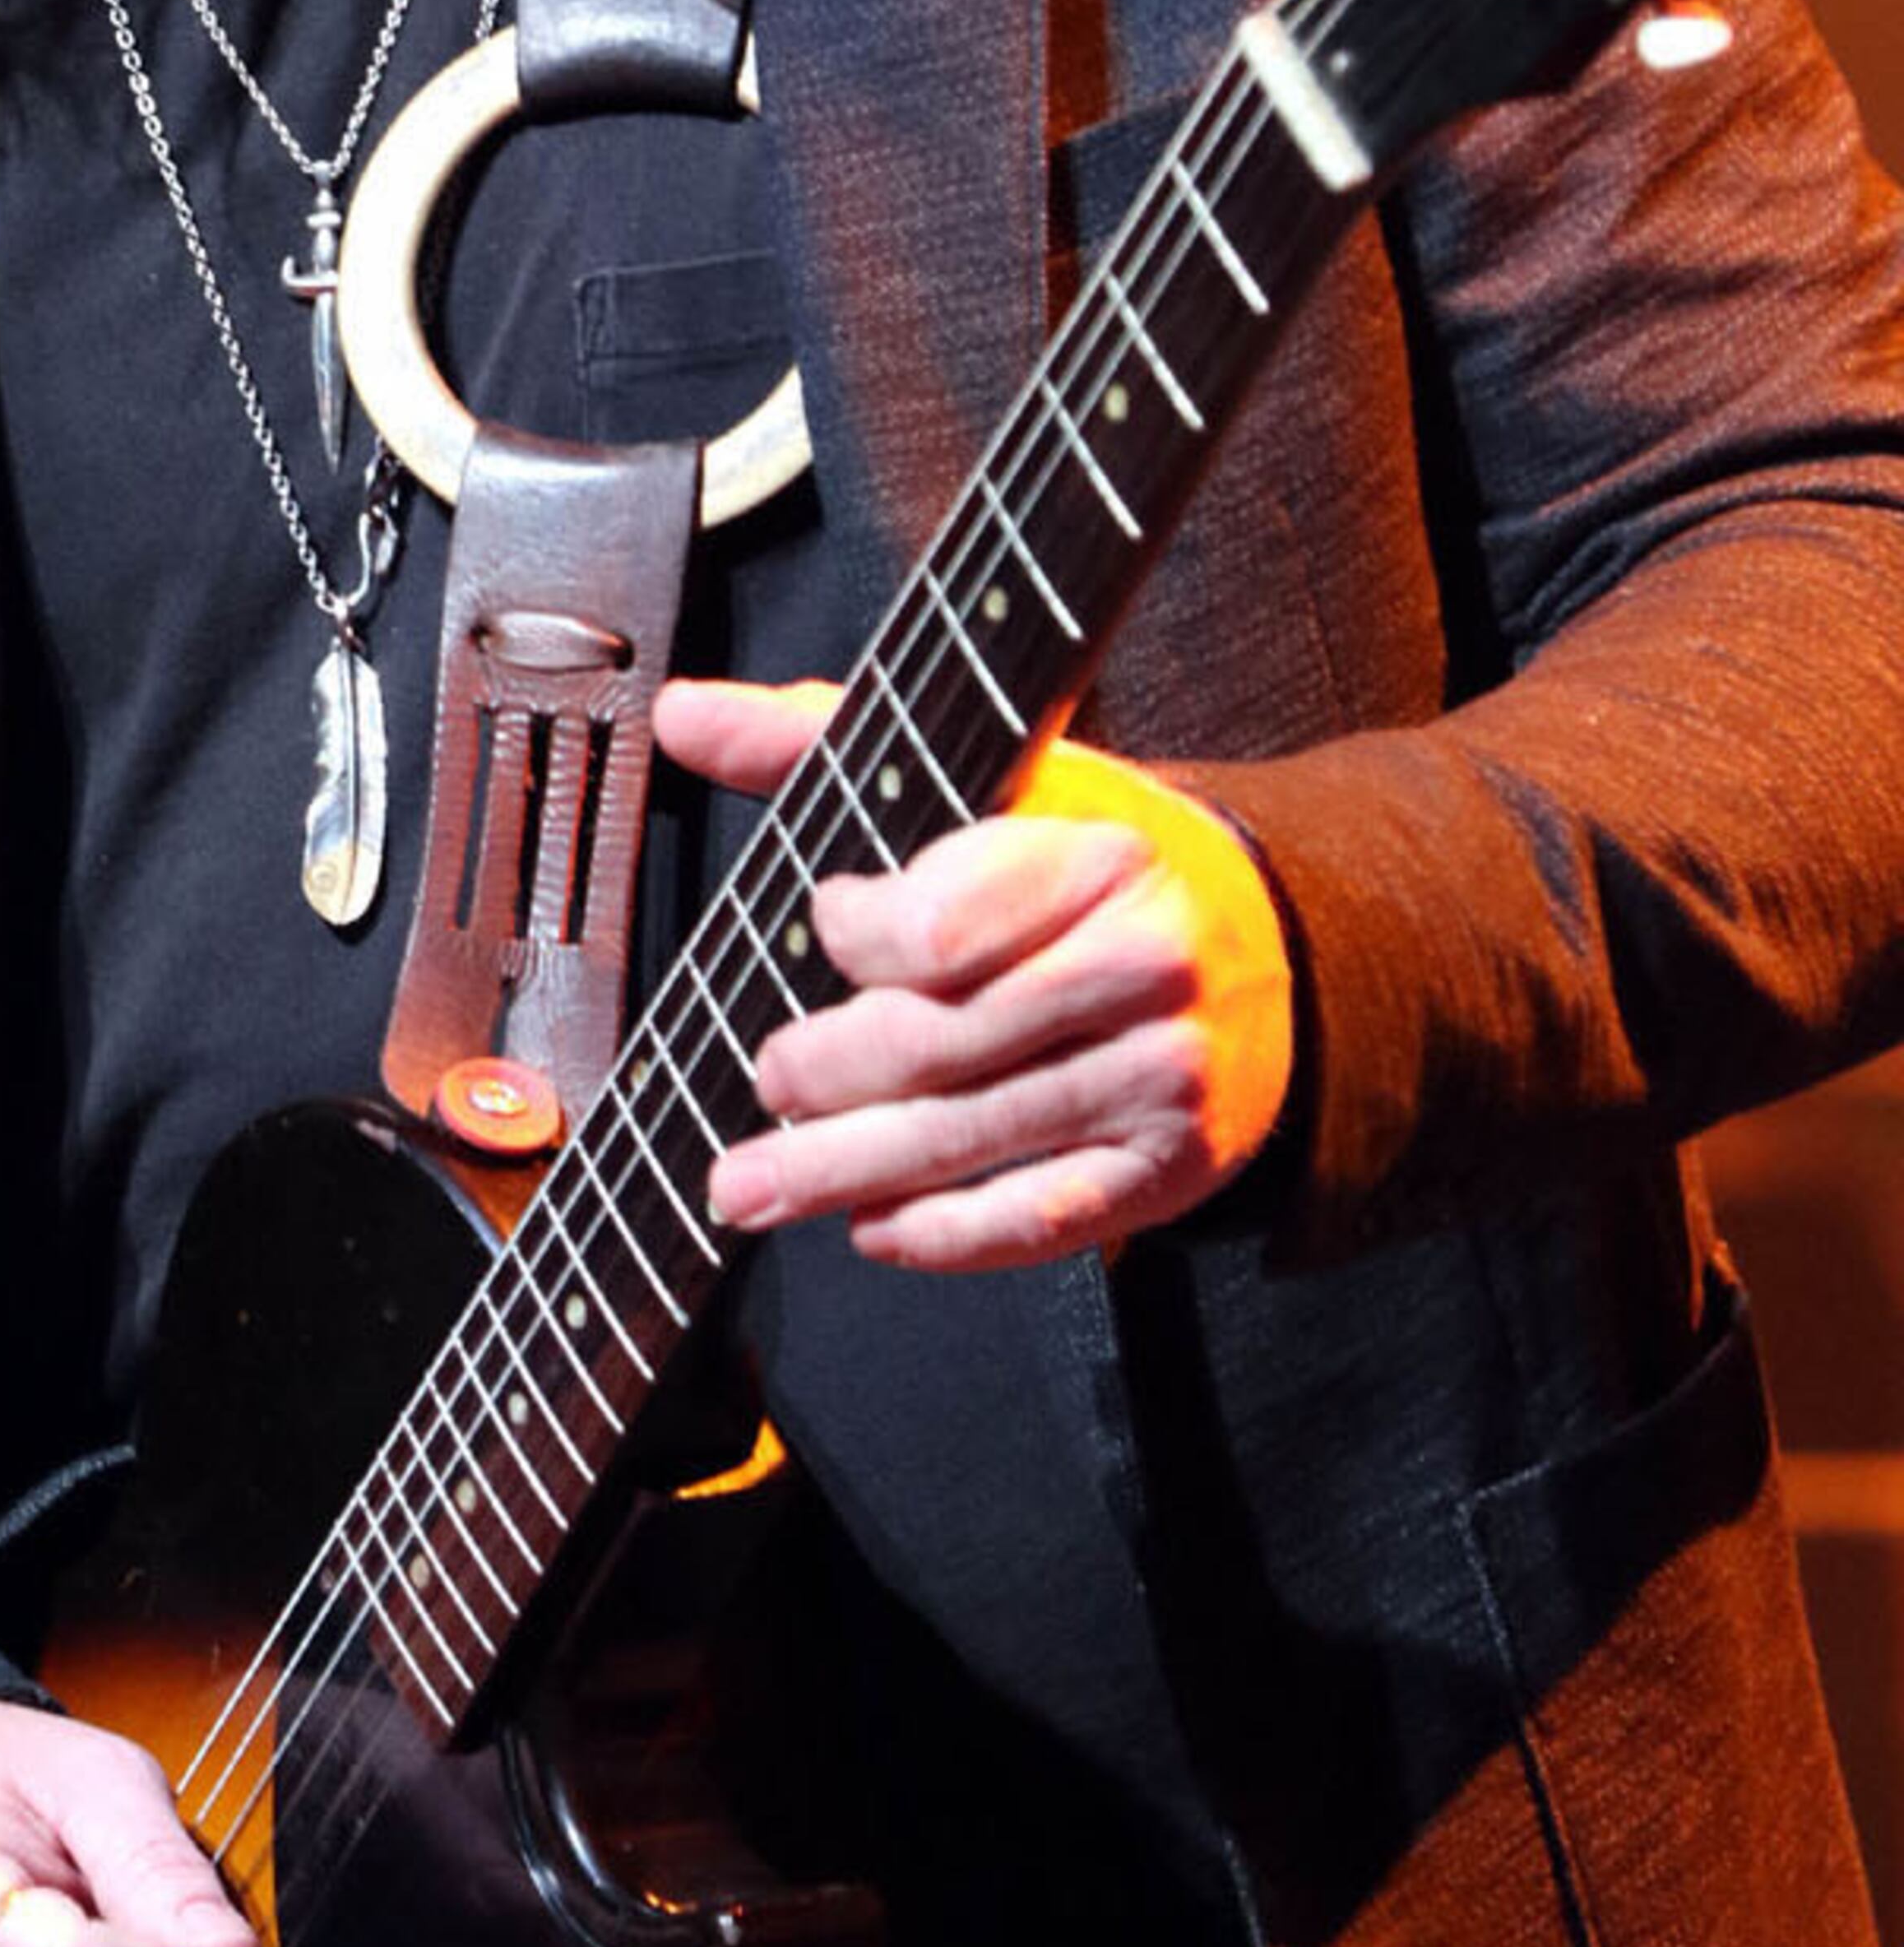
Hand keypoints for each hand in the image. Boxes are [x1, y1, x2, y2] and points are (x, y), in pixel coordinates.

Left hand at [651, 688, 1296, 1272]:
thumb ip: (820, 738)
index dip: (855, 935)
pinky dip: (941, 1234)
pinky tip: (872, 1227)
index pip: (941, 925)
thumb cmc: (1090, 855)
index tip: (827, 923)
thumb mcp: (986, 773)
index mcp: (1096, 855)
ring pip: (970, 1140)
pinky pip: (1036, 1218)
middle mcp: (1140, 967)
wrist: (1262, 946)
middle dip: (824, 1072)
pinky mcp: (1167, 1166)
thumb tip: (684, 712)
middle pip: (939, 1044)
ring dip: (840, 1172)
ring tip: (750, 1185)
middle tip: (767, 1076)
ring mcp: (1160, 1076)